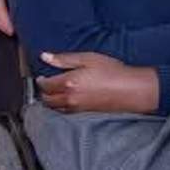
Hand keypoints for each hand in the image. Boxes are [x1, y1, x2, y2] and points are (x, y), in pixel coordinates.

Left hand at [37, 51, 159, 114]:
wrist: (129, 89)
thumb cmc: (111, 71)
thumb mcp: (87, 58)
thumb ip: (64, 59)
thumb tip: (45, 57)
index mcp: (68, 83)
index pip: (45, 85)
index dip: (40, 80)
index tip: (41, 76)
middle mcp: (69, 98)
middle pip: (47, 99)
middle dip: (43, 92)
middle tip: (45, 84)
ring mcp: (77, 107)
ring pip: (55, 108)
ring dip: (50, 101)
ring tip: (53, 92)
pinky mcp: (84, 112)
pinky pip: (65, 112)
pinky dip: (60, 107)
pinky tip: (66, 99)